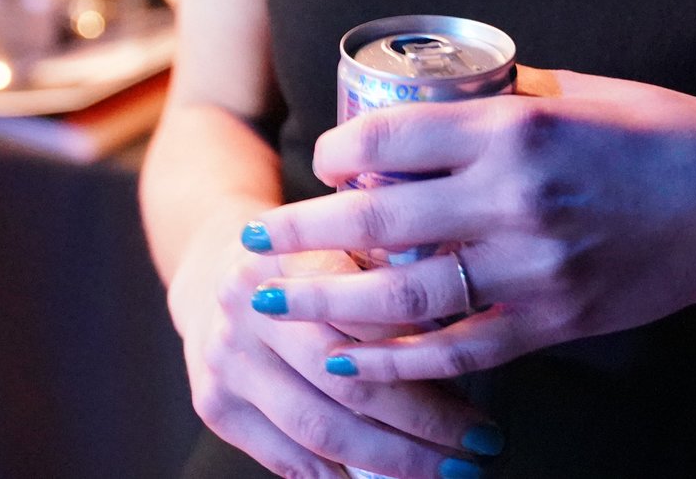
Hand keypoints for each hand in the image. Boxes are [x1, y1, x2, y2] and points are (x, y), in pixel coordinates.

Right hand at [167, 217, 503, 478]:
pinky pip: (286, 459)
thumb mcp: (344, 240)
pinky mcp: (215, 404)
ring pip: (319, 430)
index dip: (434, 362)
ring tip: (444, 471)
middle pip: (349, 382)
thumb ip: (395, 271)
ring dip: (391, 461)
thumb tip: (470, 336)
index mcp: (292, 255)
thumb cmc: (305, 260)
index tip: (485, 393)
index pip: (373, 319)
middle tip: (478, 445)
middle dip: (424, 426)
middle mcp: (250, 306)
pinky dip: (338, 478)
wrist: (211, 267)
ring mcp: (227, 360)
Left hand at [243, 71, 695, 383]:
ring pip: (407, 294)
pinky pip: (462, 349)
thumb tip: (439, 104)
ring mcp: (534, 265)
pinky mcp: (555, 318)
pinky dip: (399, 360)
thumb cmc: (662, 133)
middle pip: (378, 218)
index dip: (338, 152)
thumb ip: (506, 103)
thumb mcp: (578, 93)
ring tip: (276, 301)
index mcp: (515, 126)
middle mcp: (514, 196)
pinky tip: (350, 357)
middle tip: (253, 239)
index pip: (392, 138)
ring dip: (330, 300)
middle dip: (303, 231)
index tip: (318, 162)